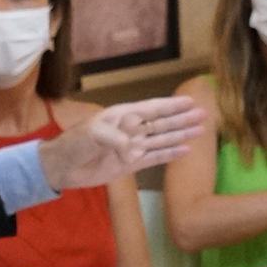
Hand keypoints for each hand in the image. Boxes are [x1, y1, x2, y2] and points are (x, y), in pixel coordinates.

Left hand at [37, 96, 207, 190]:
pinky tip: (185, 151)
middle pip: (161, 123)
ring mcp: (132, 147)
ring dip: (180, 135)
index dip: (170, 105)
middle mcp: (131, 130)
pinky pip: (154, 158)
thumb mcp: (92, 134)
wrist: (63, 166)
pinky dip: (169, 154)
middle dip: (181, 119)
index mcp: (122, 116)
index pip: (151, 109)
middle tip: (204, 114)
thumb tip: (134, 148)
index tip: (190, 100)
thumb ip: (114, 137)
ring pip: (161, 139)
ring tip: (200, 130)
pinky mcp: (130, 165)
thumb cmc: (75, 143)